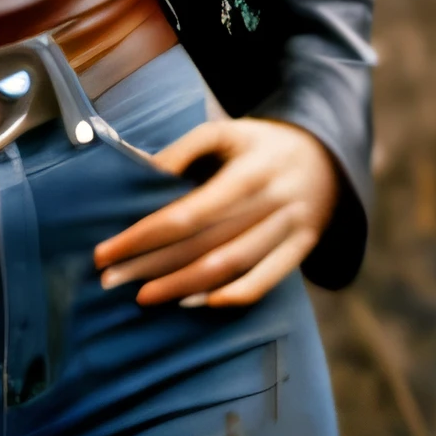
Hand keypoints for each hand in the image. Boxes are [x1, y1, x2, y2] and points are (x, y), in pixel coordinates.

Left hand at [92, 114, 341, 308]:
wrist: (329, 158)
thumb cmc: (262, 146)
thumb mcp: (228, 132)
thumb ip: (184, 148)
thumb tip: (138, 169)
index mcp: (250, 170)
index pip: (189, 213)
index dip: (144, 235)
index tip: (106, 251)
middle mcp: (273, 201)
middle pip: (204, 244)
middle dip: (152, 266)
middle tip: (109, 280)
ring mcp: (290, 228)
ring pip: (230, 266)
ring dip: (182, 286)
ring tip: (142, 296)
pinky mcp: (302, 247)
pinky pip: (265, 281)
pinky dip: (230, 296)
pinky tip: (193, 303)